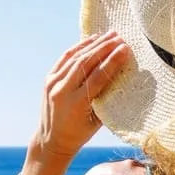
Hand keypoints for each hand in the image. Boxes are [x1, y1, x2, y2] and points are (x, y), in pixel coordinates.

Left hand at [33, 32, 131, 159]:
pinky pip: (65, 58)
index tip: (125, 50)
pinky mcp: (49, 78)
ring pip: (75, 57)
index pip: (98, 76)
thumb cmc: (80, 133)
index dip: (112, 62)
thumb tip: (122, 78)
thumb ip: (106, 99)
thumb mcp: (97, 121)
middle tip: (120, 37)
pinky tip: (91, 39)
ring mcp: (52, 82)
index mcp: (76, 103)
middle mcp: (62, 90)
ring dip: (94, 44)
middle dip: (104, 48)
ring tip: (109, 35)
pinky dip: (79, 47)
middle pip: (86, 62)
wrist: (51, 139)